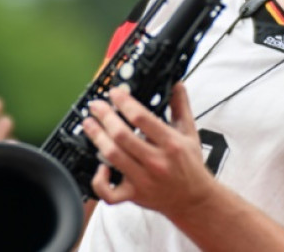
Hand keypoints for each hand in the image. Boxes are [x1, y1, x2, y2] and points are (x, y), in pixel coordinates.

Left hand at [82, 83, 214, 216]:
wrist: (194, 200)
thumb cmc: (190, 165)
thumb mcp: (189, 133)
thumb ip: (180, 107)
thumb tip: (177, 85)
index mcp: (170, 143)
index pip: (141, 117)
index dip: (123, 102)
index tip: (113, 93)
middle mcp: (156, 162)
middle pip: (122, 136)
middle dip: (104, 117)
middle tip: (95, 106)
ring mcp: (143, 180)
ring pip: (113, 157)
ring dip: (97, 138)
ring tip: (89, 124)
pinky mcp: (134, 195)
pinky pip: (109, 192)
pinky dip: (100, 180)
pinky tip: (99, 166)